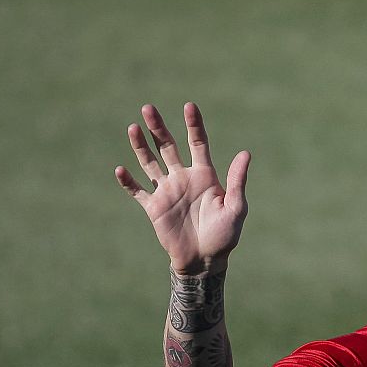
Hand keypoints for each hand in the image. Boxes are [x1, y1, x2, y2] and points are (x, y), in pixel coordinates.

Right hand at [115, 102, 249, 273]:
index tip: (189, 106)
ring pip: (150, 163)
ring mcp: (167, 191)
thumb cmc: (225, 235)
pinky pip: (138, 191)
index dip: (193, 125)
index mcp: (204, 175)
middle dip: (158, 128)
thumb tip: (245, 153)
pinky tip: (120, 169)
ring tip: (133, 128)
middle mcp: (183, 178)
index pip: (197, 143)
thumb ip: (237, 181)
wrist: (205, 260)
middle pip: (168, 146)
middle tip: (148, 108)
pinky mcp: (154, 208)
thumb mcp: (235, 208)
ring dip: (140, 147)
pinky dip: (128, 182)